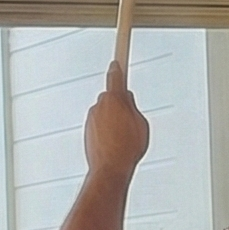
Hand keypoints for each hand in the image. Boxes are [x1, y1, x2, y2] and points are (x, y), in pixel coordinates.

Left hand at [85, 64, 149, 178]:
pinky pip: (99, 124)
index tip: (116, 62)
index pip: (115, 76)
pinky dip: (106, 129)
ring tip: (123, 135)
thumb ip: (133, 108)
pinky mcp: (87, 130)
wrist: (110, 167)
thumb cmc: (126, 148)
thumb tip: (128, 102)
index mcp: (114, 99)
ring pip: (104, 112)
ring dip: (112, 119)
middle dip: (119, 104)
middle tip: (130, 118)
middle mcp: (100, 106)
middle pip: (110, 97)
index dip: (117, 67)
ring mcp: (91, 118)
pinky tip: (115, 141)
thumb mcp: (141, 124)